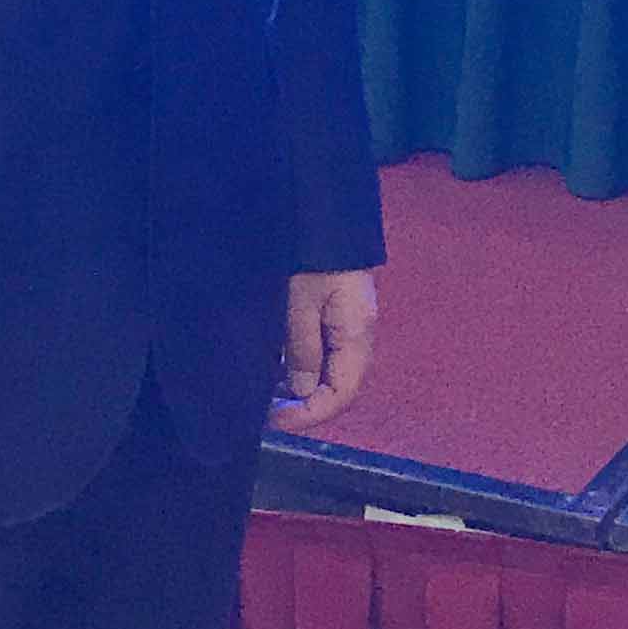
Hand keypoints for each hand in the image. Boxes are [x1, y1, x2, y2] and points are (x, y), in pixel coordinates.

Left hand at [269, 268, 377, 433]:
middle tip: (267, 408)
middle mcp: (360, 331)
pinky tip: (279, 364)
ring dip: (303, 385)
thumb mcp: (298, 302)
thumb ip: (302, 349)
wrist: (322, 207)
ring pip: (332, 368)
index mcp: (357, 332)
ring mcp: (351, 319)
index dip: (310, 415)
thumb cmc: (309, 254)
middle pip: (340, 384)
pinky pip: (326, 348)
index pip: (342, 393)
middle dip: (305, 404)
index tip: (274, 420)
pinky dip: (304, 363)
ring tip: (268, 391)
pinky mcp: (338, 307)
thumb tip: (303, 393)